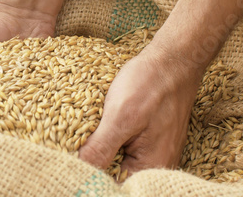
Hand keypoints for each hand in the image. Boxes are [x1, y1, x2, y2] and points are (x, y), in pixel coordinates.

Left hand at [78, 45, 201, 176]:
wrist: (174, 59)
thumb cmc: (151, 84)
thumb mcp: (122, 115)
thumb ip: (101, 148)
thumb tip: (79, 170)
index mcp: (149, 166)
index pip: (110, 184)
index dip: (89, 174)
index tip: (68, 159)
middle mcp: (153, 163)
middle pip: (113, 172)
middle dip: (92, 159)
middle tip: (69, 141)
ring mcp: (151, 149)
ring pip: (115, 157)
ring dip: (97, 145)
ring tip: (81, 130)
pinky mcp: (147, 135)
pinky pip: (122, 143)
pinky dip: (107, 134)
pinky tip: (97, 122)